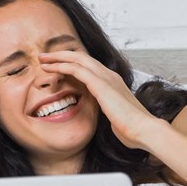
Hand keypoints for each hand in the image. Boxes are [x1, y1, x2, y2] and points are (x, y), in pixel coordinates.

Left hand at [38, 50, 162, 149]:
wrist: (143, 130)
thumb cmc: (132, 129)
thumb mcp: (116, 116)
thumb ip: (109, 111)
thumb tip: (108, 118)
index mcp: (113, 82)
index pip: (89, 66)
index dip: (72, 64)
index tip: (57, 66)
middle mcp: (109, 75)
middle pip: (81, 57)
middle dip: (61, 55)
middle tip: (45, 57)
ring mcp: (106, 77)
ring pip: (77, 58)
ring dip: (57, 57)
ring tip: (42, 59)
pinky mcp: (100, 84)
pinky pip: (76, 69)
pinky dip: (61, 66)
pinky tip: (49, 68)